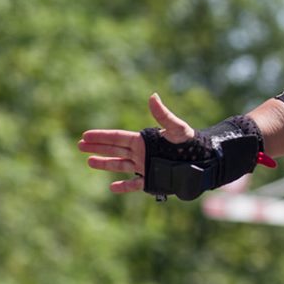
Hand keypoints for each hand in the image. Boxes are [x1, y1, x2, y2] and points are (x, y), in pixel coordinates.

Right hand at [77, 93, 194, 193]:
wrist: (204, 159)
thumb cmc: (191, 142)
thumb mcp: (176, 128)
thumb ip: (163, 115)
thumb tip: (152, 96)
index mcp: (144, 141)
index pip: (117, 138)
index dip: (101, 137)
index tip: (85, 135)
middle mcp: (142, 153)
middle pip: (115, 150)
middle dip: (97, 147)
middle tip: (80, 145)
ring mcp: (146, 166)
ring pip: (120, 166)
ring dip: (105, 164)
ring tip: (89, 162)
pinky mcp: (152, 180)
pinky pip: (134, 184)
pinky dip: (123, 186)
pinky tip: (112, 187)